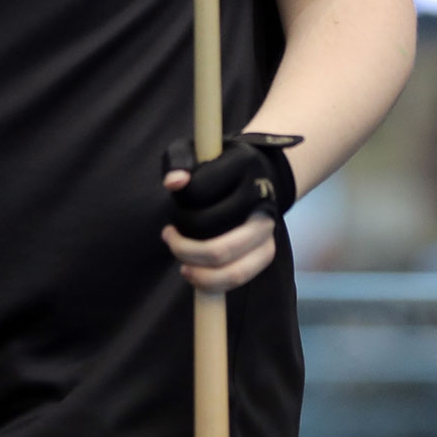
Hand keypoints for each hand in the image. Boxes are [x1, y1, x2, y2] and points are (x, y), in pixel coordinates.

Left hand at [161, 166, 279, 291]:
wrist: (259, 174)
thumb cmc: (219, 166)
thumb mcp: (197, 153)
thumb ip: (179, 162)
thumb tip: (173, 183)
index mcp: (245, 168)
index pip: (204, 192)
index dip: (182, 203)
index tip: (172, 198)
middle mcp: (262, 203)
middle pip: (219, 245)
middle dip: (184, 249)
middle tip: (168, 236)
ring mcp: (268, 231)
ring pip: (232, 269)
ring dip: (200, 274)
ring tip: (182, 266)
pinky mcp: (268, 251)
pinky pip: (240, 278)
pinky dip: (213, 283)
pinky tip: (195, 273)